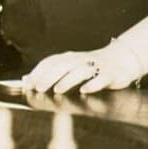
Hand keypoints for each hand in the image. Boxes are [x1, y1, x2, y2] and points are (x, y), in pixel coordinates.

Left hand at [22, 42, 141, 93]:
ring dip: (68, 80)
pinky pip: (100, 79)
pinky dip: (92, 84)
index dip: (38, 71)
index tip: (28, 82)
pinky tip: (85, 90)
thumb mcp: (68, 67)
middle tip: (38, 87)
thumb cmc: (90, 66)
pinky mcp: (109, 74)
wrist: (121, 60)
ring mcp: (95, 66)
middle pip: (62, 66)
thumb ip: (48, 73)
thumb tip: (26, 79)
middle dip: (49, 76)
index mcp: (69, 58)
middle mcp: (80, 60)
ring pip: (80, 72)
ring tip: (57, 89)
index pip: (50, 62)